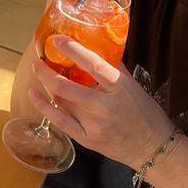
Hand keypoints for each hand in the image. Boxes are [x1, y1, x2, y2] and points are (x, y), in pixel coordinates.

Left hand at [26, 36, 173, 169]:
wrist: (154, 148)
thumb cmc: (145, 112)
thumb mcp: (132, 85)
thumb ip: (113, 67)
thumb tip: (95, 46)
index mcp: (119, 88)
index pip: (94, 64)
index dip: (73, 51)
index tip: (57, 40)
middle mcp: (103, 106)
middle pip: (66, 87)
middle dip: (46, 71)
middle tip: (38, 59)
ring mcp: (93, 125)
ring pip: (60, 102)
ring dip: (46, 85)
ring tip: (41, 72)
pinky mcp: (86, 139)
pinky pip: (59, 121)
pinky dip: (44, 107)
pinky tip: (34, 95)